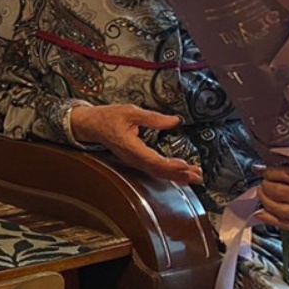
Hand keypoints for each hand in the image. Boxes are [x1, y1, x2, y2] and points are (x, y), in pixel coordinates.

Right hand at [68, 104, 202, 185]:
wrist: (91, 125)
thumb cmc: (108, 117)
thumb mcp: (130, 111)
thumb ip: (153, 118)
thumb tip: (175, 121)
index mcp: (129, 146)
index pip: (151, 159)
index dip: (168, 164)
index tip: (184, 164)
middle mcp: (131, 157)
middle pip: (157, 171)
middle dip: (178, 174)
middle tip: (197, 175)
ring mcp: (133, 161)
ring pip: (156, 173)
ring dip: (176, 176)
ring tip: (194, 177)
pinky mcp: (135, 161)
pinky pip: (153, 170)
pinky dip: (168, 173)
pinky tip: (179, 174)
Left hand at [254, 154, 288, 228]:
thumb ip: (282, 164)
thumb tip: (257, 168)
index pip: (285, 175)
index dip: (270, 173)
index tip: (266, 171)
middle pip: (279, 192)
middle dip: (266, 185)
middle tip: (264, 182)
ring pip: (278, 209)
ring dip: (264, 200)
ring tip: (262, 192)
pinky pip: (283, 224)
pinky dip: (268, 218)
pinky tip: (260, 211)